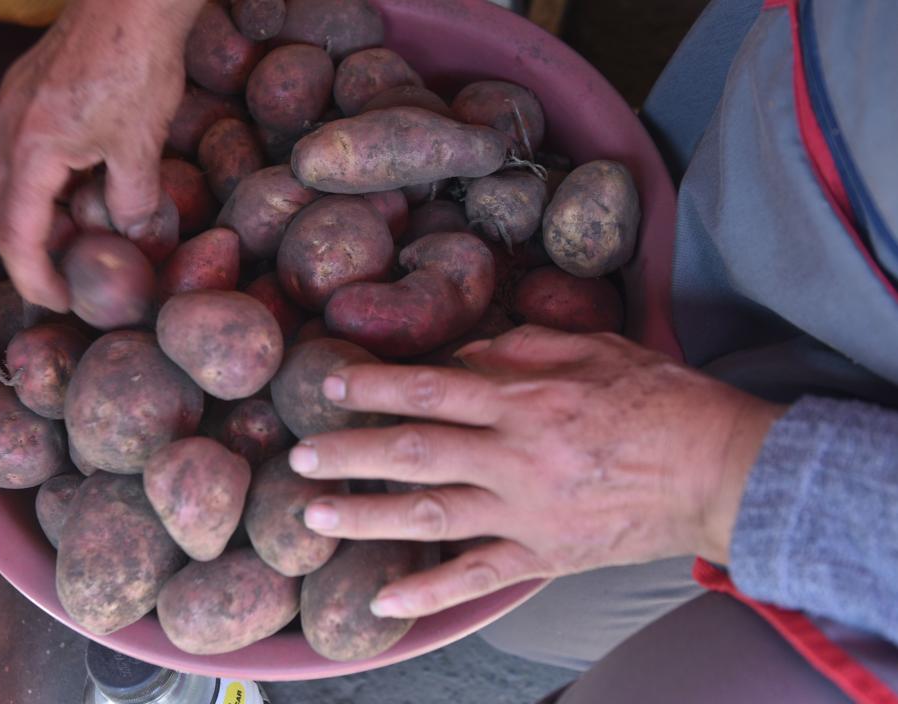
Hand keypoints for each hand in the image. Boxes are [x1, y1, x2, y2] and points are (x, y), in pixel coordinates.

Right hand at [0, 0, 204, 310]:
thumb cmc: (135, 64)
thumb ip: (130, 201)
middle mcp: (4, 129)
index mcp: (29, 150)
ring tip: (74, 221)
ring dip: (24, 209)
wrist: (131, 0)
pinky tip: (76, 176)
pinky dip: (31, 177)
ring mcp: (8, 107)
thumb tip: (130, 234)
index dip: (34, 278)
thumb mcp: (140, 146)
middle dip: (16, 246)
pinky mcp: (21, 90)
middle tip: (62, 262)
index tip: (59, 300)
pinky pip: (7, 149)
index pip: (14, 236)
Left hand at [288, 326, 783, 618]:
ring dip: (366, 518)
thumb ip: (518, 347)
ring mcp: (527, 512)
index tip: (331, 385)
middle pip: (416, 452)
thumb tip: (458, 353)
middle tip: (299, 457)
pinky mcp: (544, 556)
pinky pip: (476, 578)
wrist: (718, 468)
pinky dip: (428, 593)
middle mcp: (516, 456)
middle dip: (350, 454)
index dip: (375, 386)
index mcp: (526, 399)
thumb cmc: (657, 398)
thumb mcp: (591, 348)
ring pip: (431, 516)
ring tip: (313, 519)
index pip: (432, 388)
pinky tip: (380, 602)